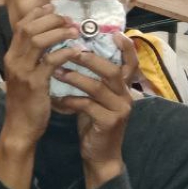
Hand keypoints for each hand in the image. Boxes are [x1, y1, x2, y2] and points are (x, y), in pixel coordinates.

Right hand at [0, 4, 79, 188]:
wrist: (20, 127)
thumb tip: (50, 39)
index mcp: (11, 56)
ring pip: (38, 41)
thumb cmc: (27, 101)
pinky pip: (50, 61)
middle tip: (69, 19)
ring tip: (75, 31)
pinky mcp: (35, 84)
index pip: (21, 26)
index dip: (38, 13)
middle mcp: (13, 60)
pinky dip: (64, 53)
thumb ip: (33, 57)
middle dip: (50, 19)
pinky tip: (76, 52)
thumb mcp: (26, 75)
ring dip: (58, 32)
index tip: (54, 7)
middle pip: (29, 28)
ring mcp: (23, 71)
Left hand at [54, 34, 137, 188]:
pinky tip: (57, 98)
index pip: (130, 63)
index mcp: (124, 87)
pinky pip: (88, 106)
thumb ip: (92, 79)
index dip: (125, 48)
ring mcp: (120, 110)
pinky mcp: (109, 122)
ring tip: (57, 71)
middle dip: (90, 59)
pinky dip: (71, 100)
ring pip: (98, 87)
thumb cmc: (94, 122)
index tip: (113, 33)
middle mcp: (126, 96)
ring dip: (76, 77)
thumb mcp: (95, 98)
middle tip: (70, 50)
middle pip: (112, 70)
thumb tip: (75, 53)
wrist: (100, 155)